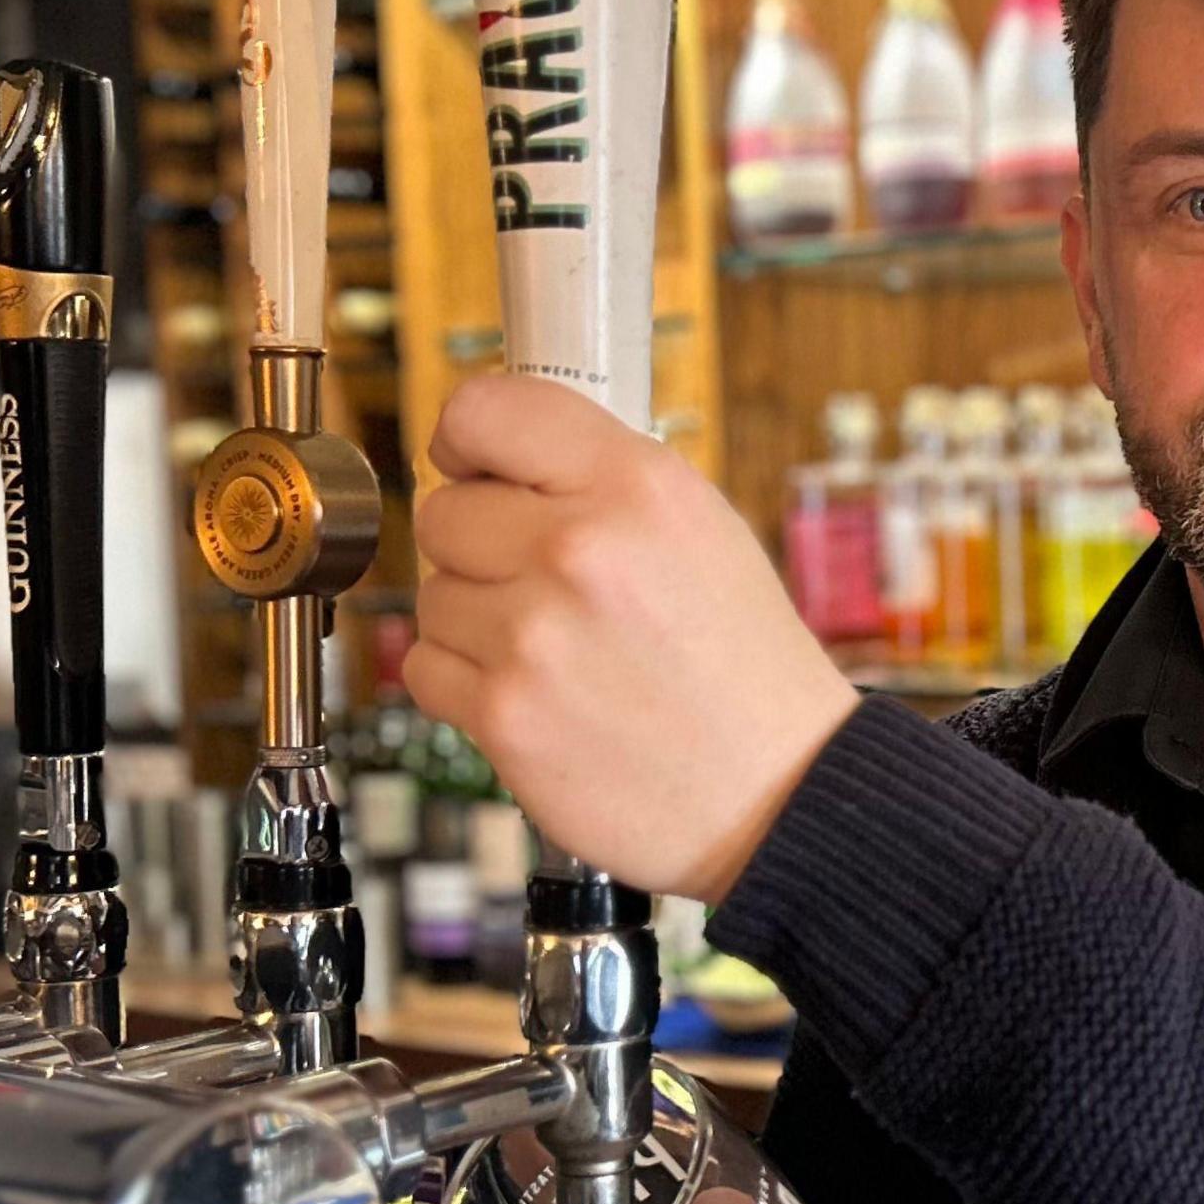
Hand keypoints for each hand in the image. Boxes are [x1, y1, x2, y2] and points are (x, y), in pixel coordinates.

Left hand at [409, 375, 860, 903]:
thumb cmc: (742, 663)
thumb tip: (488, 458)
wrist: (777, 792)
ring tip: (557, 650)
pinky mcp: (504, 713)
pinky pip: (427, 667)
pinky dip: (465, 683)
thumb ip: (597, 478)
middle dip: (481, 545)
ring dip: (477, 620)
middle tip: (544, 584)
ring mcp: (534, 634)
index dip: (465, 440)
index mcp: (637, 485)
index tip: (469, 465)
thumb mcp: (700, 526)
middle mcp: (581, 548)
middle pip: (445, 511)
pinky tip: (533, 691)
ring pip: (434, 593)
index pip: (484, 412)